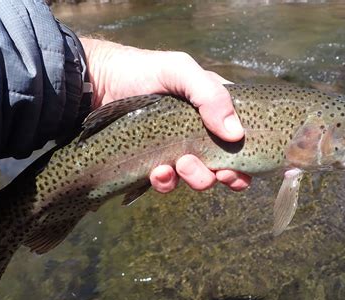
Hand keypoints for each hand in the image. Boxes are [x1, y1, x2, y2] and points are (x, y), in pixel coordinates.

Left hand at [80, 38, 250, 192]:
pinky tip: (157, 172)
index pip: (241, 140)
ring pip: (198, 178)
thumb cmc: (143, 71)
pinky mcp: (156, 164)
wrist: (99, 85)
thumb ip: (211, 95)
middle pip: (224, 167)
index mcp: (214, 112)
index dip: (245, 160)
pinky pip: (168, 183)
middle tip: (210, 170)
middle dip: (219, 175)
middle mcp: (200, 134)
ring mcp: (178, 151)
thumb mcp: (180, 71)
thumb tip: (236, 134)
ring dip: (195, 178)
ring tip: (179, 165)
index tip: (237, 170)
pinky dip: (166, 182)